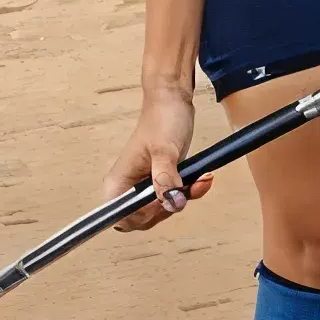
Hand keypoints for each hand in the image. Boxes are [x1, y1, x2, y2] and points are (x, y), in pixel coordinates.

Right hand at [109, 82, 204, 229]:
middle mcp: (129, 187)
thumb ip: (166, 180)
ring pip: (164, 209)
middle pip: (146, 219)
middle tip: (183, 189)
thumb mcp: (165, 151)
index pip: (122, 219)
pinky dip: (190, 191)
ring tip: (199, 180)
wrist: (174, 101)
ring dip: (184, 198)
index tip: (162, 201)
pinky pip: (175, 196)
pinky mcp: (162, 180)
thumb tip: (171, 204)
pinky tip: (202, 178)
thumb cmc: (162, 120)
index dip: (144, 217)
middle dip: (169, 207)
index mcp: (118, 182)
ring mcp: (146, 184)